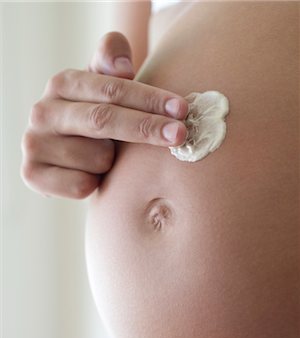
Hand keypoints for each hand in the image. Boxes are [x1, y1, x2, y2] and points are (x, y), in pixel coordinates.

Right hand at [20, 32, 187, 198]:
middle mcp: (44, 110)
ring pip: (97, 158)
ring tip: (105, 157)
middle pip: (103, 119)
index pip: (112, 89)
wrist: (65, 155)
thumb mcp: (104, 87)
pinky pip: (80, 185)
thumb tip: (123, 65)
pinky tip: (91, 176)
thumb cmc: (95, 117)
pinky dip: (95, 184)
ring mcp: (34, 143)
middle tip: (180, 135)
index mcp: (64, 84)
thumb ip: (112, 63)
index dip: (149, 99)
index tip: (181, 109)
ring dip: (112, 163)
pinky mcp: (32, 173)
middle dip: (146, 127)